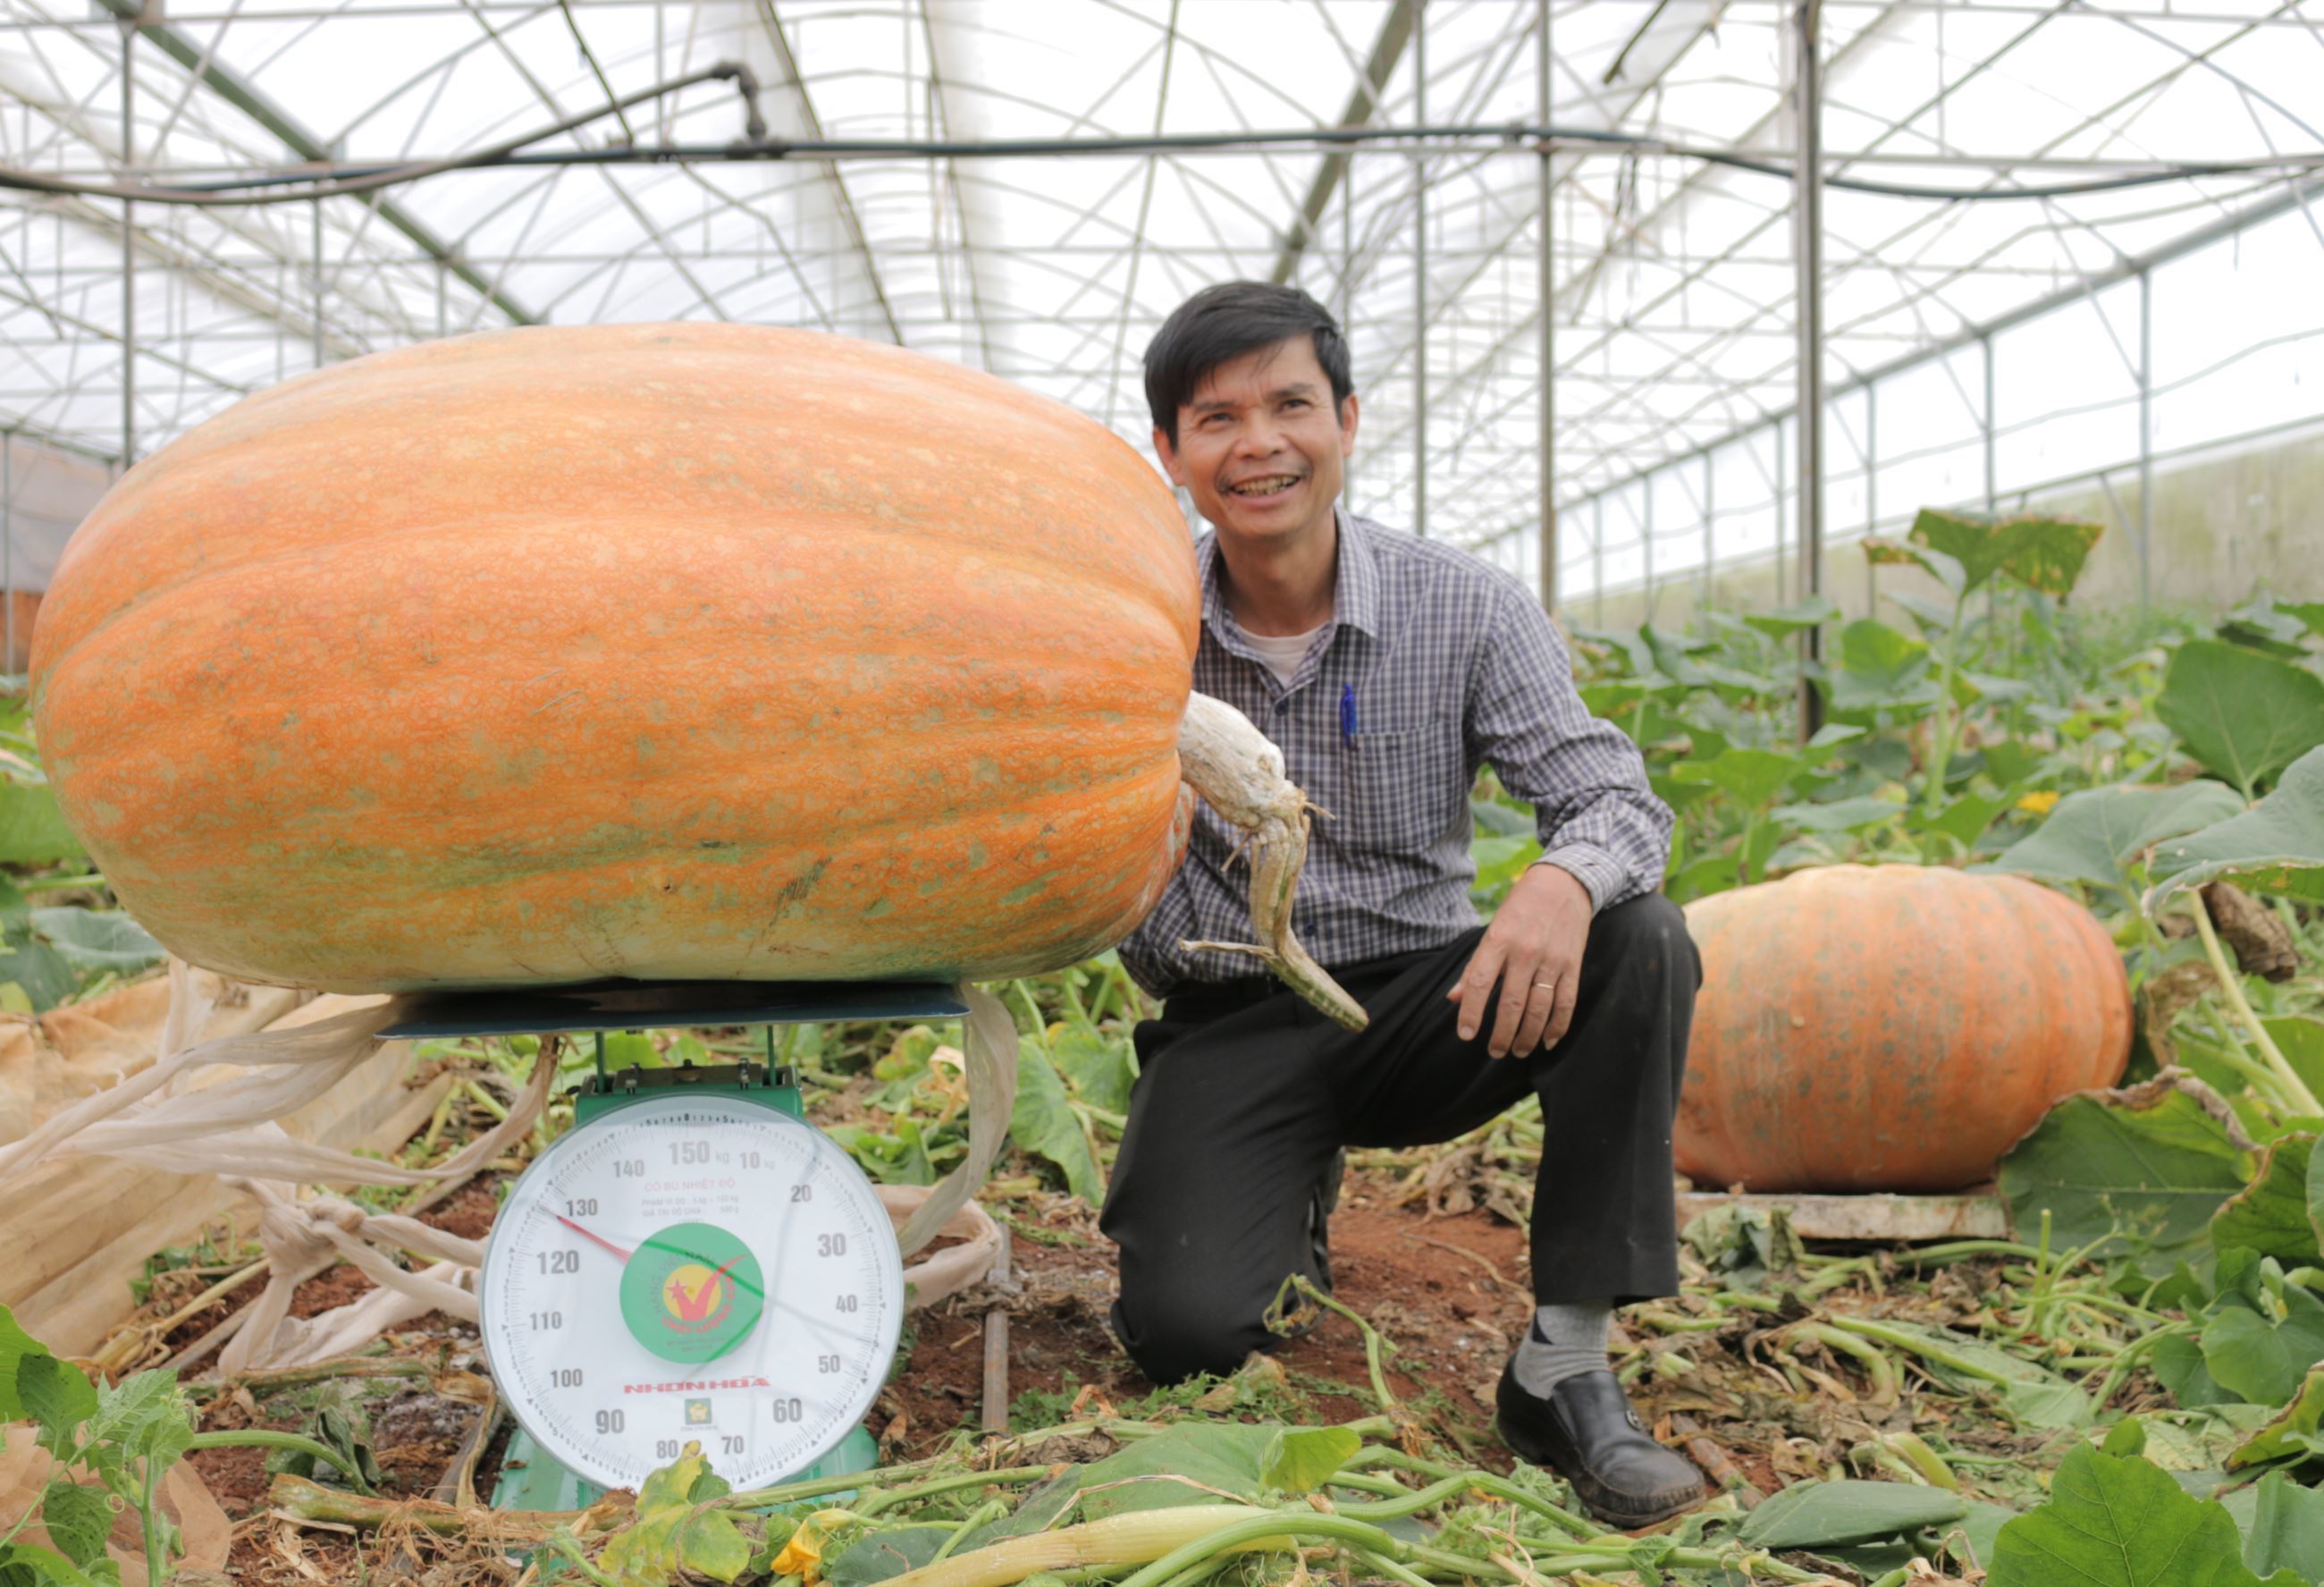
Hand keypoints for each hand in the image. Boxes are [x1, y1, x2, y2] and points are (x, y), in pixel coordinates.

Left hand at [1448, 864, 1590, 1058]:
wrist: (1564, 883)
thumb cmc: (1521, 908)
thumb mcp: (1493, 928)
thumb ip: (1475, 965)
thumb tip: (1453, 998)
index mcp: (1499, 939)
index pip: (1479, 982)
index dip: (1470, 1011)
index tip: (1466, 1035)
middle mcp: (1525, 951)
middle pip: (1511, 1003)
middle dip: (1501, 1034)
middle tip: (1494, 1052)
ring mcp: (1551, 959)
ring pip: (1539, 1009)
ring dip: (1527, 1036)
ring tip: (1517, 1051)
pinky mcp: (1573, 965)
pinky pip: (1566, 1003)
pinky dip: (1557, 1027)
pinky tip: (1548, 1041)